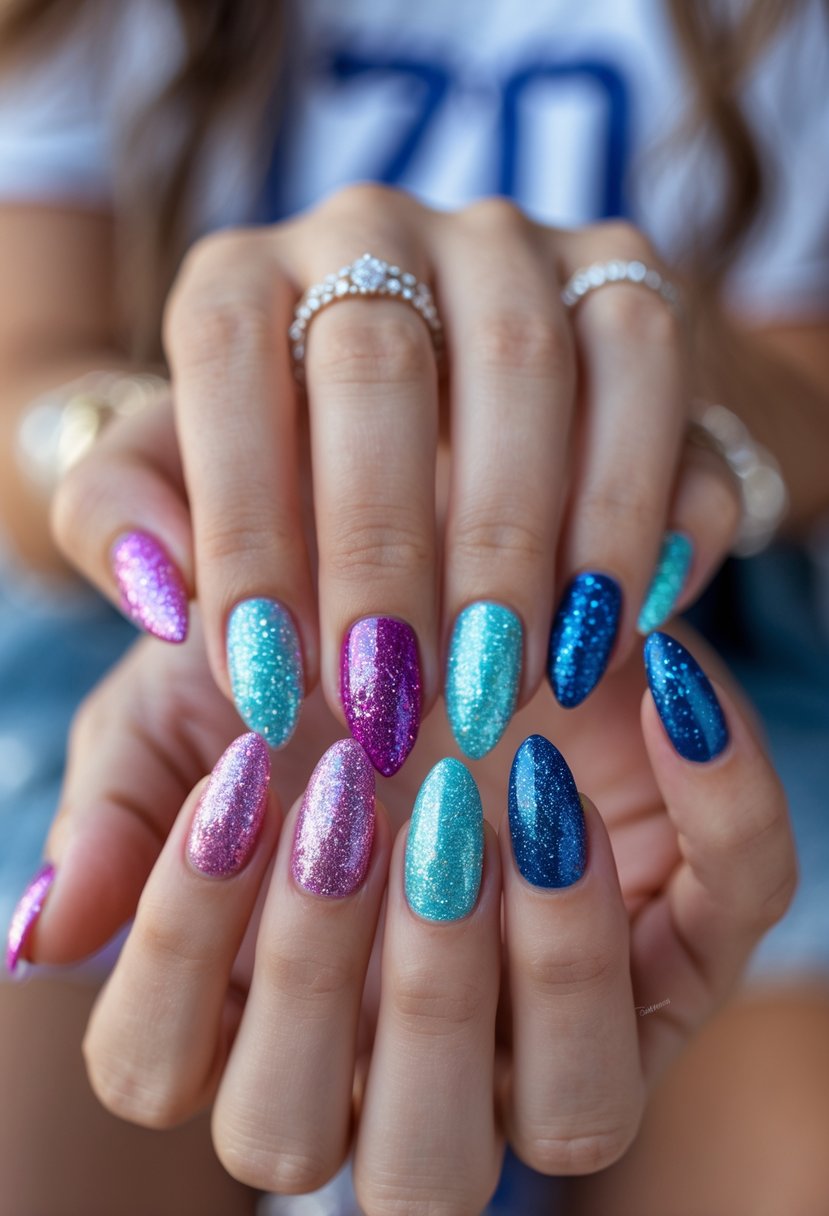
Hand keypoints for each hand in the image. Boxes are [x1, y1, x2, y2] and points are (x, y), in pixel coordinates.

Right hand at [19, 620, 793, 1212]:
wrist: (415, 583)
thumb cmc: (278, 665)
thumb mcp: (175, 711)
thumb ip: (110, 815)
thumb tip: (44, 939)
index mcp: (256, 1016)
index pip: (170, 1075)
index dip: (187, 947)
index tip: (238, 780)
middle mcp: (402, 1060)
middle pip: (382, 1159)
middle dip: (367, 980)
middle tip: (365, 794)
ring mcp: (550, 1024)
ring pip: (566, 1119)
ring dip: (540, 968)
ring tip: (511, 796)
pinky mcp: (674, 947)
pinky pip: (719, 938)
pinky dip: (716, 818)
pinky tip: (657, 694)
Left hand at [51, 186, 740, 769]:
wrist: (397, 426)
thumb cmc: (273, 480)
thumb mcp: (170, 492)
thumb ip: (122, 520)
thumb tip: (159, 586)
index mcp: (247, 269)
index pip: (227, 358)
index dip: (248, 523)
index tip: (268, 679)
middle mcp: (381, 229)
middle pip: (385, 361)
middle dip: (390, 552)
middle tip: (397, 702)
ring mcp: (517, 245)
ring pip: (540, 364)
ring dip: (529, 543)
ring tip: (510, 685)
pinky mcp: (627, 288)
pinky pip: (656, 381)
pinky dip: (649, 508)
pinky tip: (616, 624)